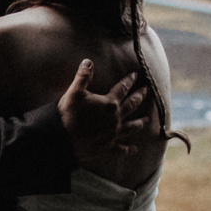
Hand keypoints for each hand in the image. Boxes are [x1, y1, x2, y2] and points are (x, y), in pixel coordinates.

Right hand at [58, 59, 161, 185]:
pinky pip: (121, 149)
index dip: (129, 80)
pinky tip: (134, 149)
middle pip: (131, 105)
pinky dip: (129, 149)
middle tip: (147, 91)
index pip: (122, 88)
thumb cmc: (68, 115)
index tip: (135, 75)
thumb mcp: (74, 92)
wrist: (63, 141)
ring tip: (147, 120)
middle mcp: (115, 119)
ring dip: (140, 123)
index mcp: (109, 103)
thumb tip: (88, 61)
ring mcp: (113, 134)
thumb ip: (83, 76)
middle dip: (140, 97)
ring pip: (131, 127)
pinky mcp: (108, 147)